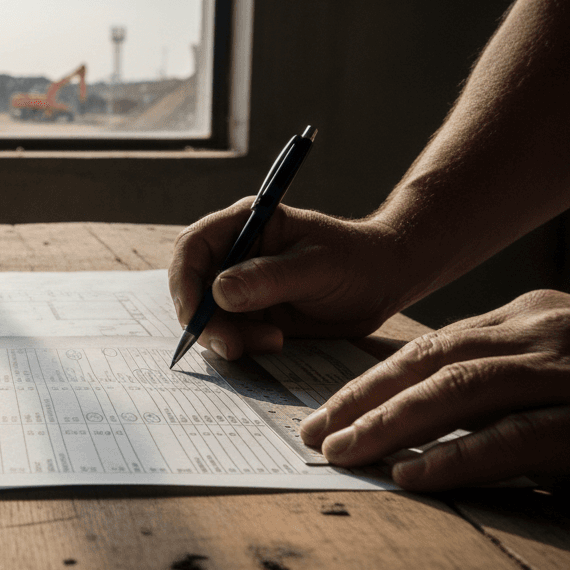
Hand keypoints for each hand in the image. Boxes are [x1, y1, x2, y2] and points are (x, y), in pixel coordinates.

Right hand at [168, 199, 413, 359]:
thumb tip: (220, 292)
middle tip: (231, 346)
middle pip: (192, 287)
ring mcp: (241, 285)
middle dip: (205, 320)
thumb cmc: (358, 261)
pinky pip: (229, 333)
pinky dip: (242, 345)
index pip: (193, 248)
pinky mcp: (251, 314)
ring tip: (273, 342)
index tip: (195, 317)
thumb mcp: (318, 267)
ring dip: (228, 337)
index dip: (184, 282)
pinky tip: (276, 344)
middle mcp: (235, 253)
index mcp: (245, 224)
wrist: (384, 282)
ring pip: (208, 316)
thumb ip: (269, 278)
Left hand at [299, 289, 569, 489]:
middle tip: (316, 432)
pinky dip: (461, 459)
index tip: (332, 406)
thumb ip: (516, 362)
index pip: (436, 342)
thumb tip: (442, 392)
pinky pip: (519, 441)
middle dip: (365, 398)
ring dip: (394, 426)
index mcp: (536, 315)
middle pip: (434, 362)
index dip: (376, 377)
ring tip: (346, 454)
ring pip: (462, 393)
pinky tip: (418, 477)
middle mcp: (548, 334)